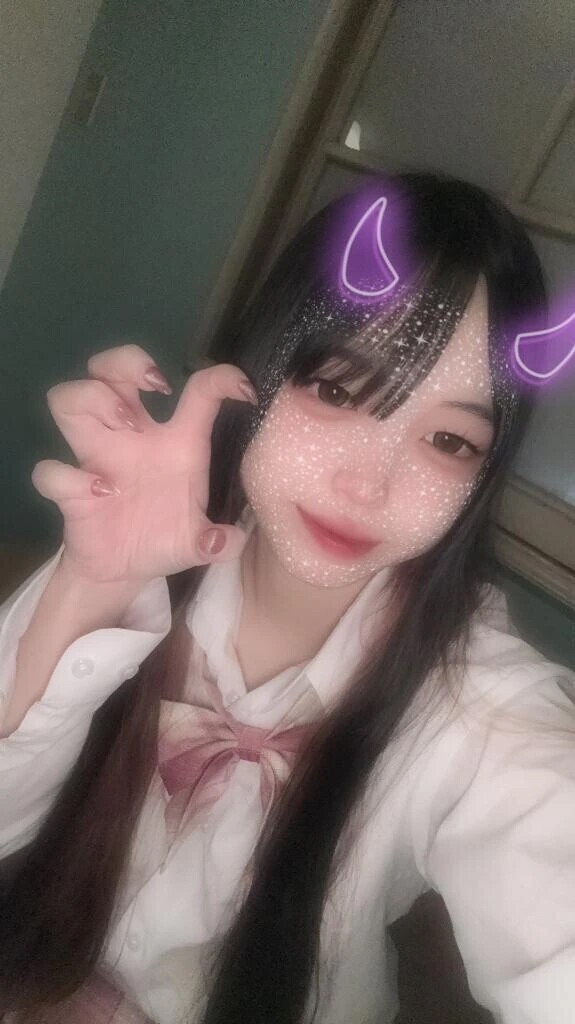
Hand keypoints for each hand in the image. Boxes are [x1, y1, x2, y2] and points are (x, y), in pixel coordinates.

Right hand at [31, 344, 257, 582]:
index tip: (244, 390)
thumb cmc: (164, 538)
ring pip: (68, 399)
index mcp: (176, 441)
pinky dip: (72, 477)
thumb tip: (227, 541)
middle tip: (153, 388)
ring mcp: (97, 459)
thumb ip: (217, 542)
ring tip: (125, 425)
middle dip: (126, 361)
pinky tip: (104, 492)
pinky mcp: (70, 490)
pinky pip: (51, 471)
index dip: (222, 377)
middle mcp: (132, 438)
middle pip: (110, 368)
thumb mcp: (200, 542)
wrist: (124, 573)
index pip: (198, 390)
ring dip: (94, 399)